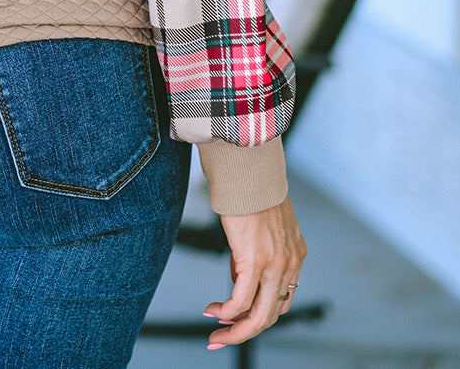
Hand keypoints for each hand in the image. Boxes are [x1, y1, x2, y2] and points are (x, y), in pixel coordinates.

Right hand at [203, 194, 306, 349]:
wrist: (248, 170)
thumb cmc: (252, 189)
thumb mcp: (265, 224)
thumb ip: (258, 249)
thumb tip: (238, 270)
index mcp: (296, 254)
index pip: (282, 299)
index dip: (259, 314)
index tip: (237, 318)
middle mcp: (290, 263)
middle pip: (272, 314)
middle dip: (245, 331)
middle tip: (223, 337)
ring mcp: (275, 264)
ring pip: (258, 316)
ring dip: (234, 329)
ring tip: (215, 334)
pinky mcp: (255, 260)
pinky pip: (241, 299)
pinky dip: (225, 311)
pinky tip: (212, 311)